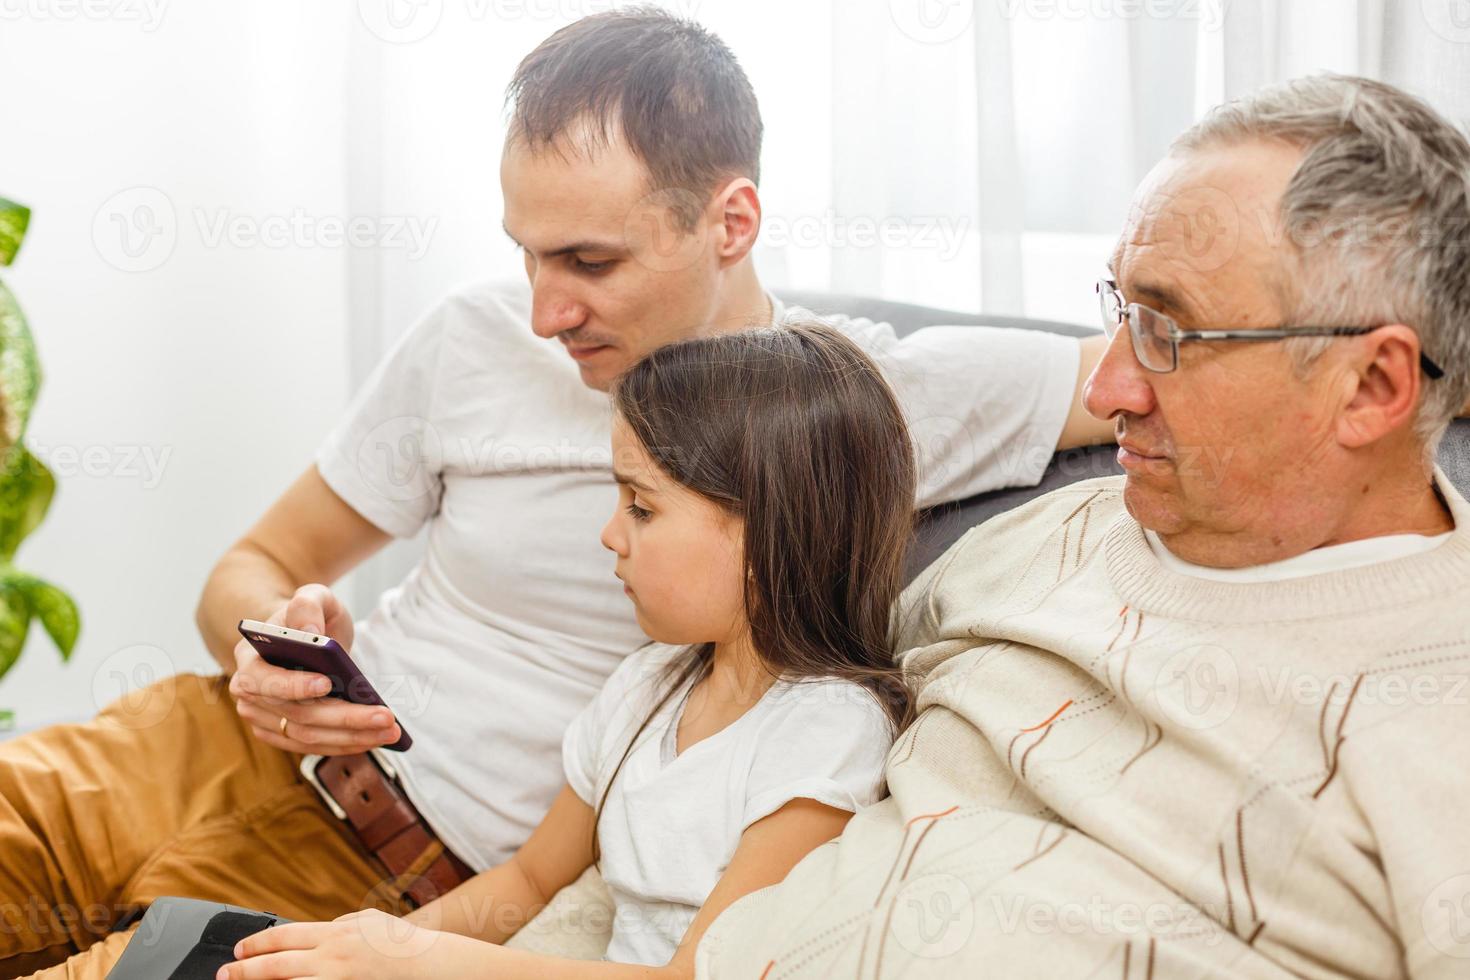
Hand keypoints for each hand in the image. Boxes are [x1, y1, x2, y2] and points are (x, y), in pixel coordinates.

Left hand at [218, 909, 443, 979]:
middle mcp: (332, 958)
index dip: (256, 944)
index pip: (284, 937)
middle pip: (277, 966)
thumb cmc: (402, 944)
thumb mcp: (370, 921)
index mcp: (335, 934)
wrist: (430, 966)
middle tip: (226, 975)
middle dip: (245, 971)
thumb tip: (322, 927)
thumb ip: (342, 923)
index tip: (238, 951)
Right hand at [229, 584, 401, 756]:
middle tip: (385, 717)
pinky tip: (377, 737)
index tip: (327, 683)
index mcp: (249, 659)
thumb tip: (310, 633)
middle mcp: (249, 695)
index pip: (265, 680)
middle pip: (297, 715)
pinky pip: (313, 746)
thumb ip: (307, 604)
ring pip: (308, 736)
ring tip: (391, 730)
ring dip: (352, 736)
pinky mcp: (281, 735)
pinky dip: (346, 744)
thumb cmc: (309, 617)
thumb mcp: (313, 597)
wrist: (304, 636)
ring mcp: (263, 719)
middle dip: (344, 718)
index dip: (294, 686)